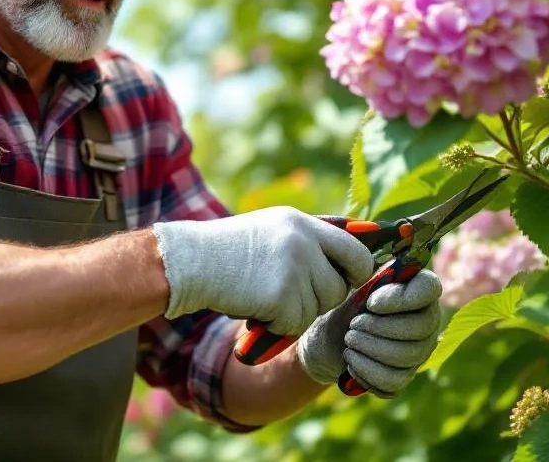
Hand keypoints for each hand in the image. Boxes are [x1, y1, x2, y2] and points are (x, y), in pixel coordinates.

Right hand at [151, 207, 375, 335]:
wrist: (192, 262)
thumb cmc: (229, 251)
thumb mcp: (272, 229)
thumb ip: (308, 241)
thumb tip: (352, 260)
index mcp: (303, 223)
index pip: (355, 250)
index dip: (357, 270)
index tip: (348, 280)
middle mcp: (304, 242)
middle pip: (340, 285)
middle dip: (324, 298)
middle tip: (295, 297)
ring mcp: (294, 268)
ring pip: (319, 308)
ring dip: (296, 312)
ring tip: (265, 296)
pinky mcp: (282, 296)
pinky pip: (297, 324)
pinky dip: (278, 324)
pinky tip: (257, 308)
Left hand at [296, 268, 444, 397]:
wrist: (328, 337)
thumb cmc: (347, 303)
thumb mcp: (355, 282)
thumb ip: (372, 273)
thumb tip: (386, 274)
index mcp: (418, 290)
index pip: (430, 288)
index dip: (401, 298)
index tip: (371, 303)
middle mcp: (427, 321)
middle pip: (419, 328)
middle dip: (379, 327)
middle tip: (353, 324)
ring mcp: (418, 352)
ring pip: (406, 356)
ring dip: (370, 348)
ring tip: (349, 339)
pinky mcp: (403, 377)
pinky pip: (393, 381)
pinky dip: (366, 371)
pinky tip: (351, 359)